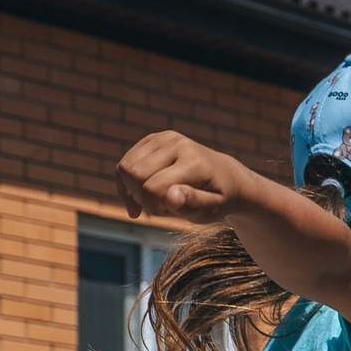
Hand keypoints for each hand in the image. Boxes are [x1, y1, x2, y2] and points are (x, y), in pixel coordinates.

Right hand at [114, 132, 264, 223]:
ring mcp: (163, 138)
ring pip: (124, 168)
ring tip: (155, 198)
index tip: (170, 212)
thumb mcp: (213, 209)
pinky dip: (127, 182)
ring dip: (133, 190)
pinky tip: (142, 193)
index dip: (154, 208)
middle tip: (162, 206)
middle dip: (141, 198)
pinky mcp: (153, 139)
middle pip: (133, 174)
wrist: (225, 176)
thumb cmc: (218, 198)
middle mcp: (176, 143)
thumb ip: (193, 204)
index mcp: (193, 162)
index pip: (152, 188)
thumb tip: (171, 197)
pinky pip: (125, 162)